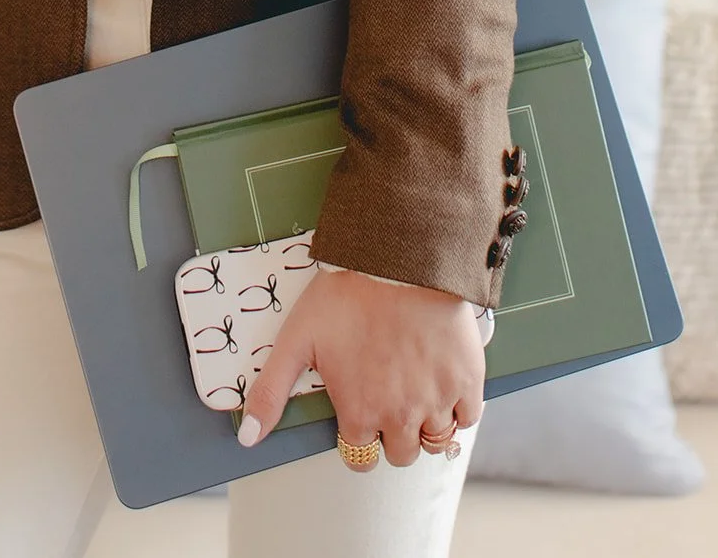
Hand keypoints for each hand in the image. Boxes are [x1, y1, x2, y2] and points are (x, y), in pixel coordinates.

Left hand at [238, 268, 484, 469]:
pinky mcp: (467, 379)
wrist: (397, 261)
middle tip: (388, 403)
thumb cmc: (343, 297)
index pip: (360, 457)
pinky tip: (443, 388)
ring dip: (426, 427)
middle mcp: (401, 416)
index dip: (357, 438)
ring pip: (437, 442)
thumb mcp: (295, 342)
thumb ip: (270, 393)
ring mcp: (437, 399)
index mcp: (359, 413)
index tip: (359, 414)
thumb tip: (248, 439)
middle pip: (402, 455)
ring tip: (416, 397)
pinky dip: (458, 410)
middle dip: (392, 437)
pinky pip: (469, 417)